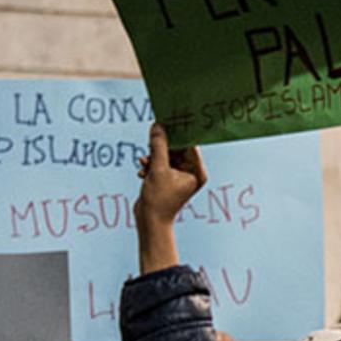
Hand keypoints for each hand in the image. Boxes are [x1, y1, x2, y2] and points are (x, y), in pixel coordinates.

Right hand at [135, 124, 205, 271]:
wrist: (150, 222)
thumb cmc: (159, 200)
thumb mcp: (157, 169)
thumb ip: (158, 145)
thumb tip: (158, 125)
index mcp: (197, 171)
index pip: (190, 144)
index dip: (179, 131)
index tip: (169, 119)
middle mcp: (191, 172)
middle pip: (178, 148)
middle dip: (163, 145)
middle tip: (151, 137)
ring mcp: (179, 175)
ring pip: (166, 154)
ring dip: (154, 156)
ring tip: (145, 162)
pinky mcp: (168, 178)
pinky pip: (160, 163)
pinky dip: (151, 164)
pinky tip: (143, 170)